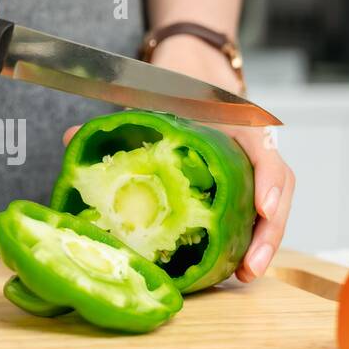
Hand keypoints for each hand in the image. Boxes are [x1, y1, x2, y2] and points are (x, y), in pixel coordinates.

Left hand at [61, 33, 294, 282]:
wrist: (194, 73)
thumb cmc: (176, 88)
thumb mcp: (152, 95)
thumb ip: (119, 117)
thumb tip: (70, 138)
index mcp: (236, 119)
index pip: (265, 147)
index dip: (267, 179)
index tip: (261, 208)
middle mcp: (253, 143)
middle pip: (279, 187)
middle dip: (269, 231)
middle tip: (249, 267)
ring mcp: (254, 164)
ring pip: (274, 204)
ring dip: (265, 242)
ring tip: (245, 275)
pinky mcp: (247, 184)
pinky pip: (258, 211)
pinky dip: (251, 238)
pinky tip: (234, 268)